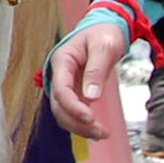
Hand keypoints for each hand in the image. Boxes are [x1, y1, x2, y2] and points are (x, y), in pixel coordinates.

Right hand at [45, 14, 132, 141]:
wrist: (104, 29)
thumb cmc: (103, 34)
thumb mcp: (103, 47)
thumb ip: (96, 70)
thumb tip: (91, 98)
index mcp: (62, 61)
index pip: (60, 90)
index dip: (73, 107)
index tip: (91, 118)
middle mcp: (59, 75)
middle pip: (58, 106)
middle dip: (77, 122)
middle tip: (101, 132)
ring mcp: (65, 85)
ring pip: (63, 113)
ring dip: (79, 127)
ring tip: (102, 133)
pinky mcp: (74, 92)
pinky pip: (72, 112)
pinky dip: (82, 124)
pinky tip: (97, 130)